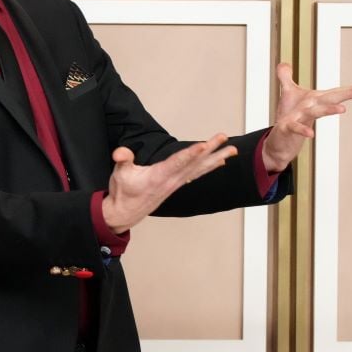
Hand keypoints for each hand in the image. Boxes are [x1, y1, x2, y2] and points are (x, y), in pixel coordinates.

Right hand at [101, 134, 237, 233]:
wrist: (125, 213)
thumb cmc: (123, 193)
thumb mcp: (119, 174)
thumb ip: (122, 160)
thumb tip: (120, 153)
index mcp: (159, 176)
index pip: (178, 162)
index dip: (191, 154)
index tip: (204, 145)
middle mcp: (171, 180)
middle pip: (195, 163)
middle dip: (211, 150)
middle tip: (224, 138)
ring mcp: (176, 183)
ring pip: (200, 168)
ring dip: (216, 158)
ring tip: (232, 150)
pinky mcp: (176, 185)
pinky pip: (197, 174)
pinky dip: (209, 167)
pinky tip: (219, 161)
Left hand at [262, 63, 351, 172]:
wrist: (280, 140)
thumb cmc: (289, 116)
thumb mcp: (287, 94)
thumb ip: (285, 77)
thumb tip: (284, 63)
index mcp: (315, 100)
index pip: (335, 93)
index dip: (351, 90)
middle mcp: (311, 108)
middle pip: (331, 99)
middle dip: (347, 94)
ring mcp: (301, 118)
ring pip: (316, 112)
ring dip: (329, 110)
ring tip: (343, 109)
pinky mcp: (288, 128)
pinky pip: (296, 128)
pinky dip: (303, 130)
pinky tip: (310, 134)